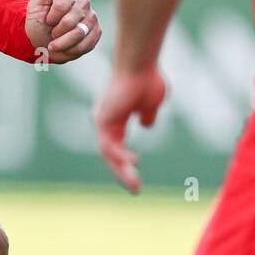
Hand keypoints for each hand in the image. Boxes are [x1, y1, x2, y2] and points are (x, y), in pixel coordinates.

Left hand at [25, 0, 101, 63]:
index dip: (51, 17)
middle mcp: (83, 3)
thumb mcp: (36, 5)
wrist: (40, 39)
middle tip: (52, 34)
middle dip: (56, 32)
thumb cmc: (38, 21)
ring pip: (79, 33)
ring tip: (54, 45)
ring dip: (63, 43)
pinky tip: (65, 49)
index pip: (61, 4)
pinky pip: (87, 44)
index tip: (47, 21)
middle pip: (70, 21)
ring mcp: (92, 18)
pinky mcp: (96, 32)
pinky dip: (73, 50)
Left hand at [95, 66, 166, 191]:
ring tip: (135, 184)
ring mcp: (103, 121)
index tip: (136, 178)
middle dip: (123, 173)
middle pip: (111, 155)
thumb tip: (146, 125)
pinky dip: (120, 155)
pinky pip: (110, 144)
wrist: (139, 65)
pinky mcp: (104, 119)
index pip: (117, 148)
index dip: (125, 162)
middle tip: (135, 189)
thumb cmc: (146, 80)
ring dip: (122, 170)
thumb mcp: (151, 104)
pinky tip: (132, 162)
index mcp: (115, 120)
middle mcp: (106, 122)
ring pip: (109, 153)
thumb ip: (147, 115)